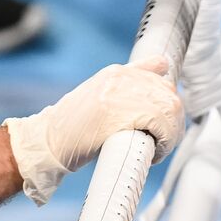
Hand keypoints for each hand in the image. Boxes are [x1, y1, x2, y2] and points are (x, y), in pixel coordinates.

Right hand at [6, 58, 184, 204]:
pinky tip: (154, 153)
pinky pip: (161, 124)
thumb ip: (128, 84)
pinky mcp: (121, 114)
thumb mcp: (100, 94)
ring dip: (171, 133)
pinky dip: (164, 141)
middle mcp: (121, 78)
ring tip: (159, 148)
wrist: (46, 142)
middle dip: (174, 120)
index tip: (166, 116)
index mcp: (116, 72)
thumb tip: (162, 67)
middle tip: (164, 140)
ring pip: (169, 108)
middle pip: (169, 92)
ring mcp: (121, 94)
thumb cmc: (73, 126)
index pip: (160, 69)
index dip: (168, 97)